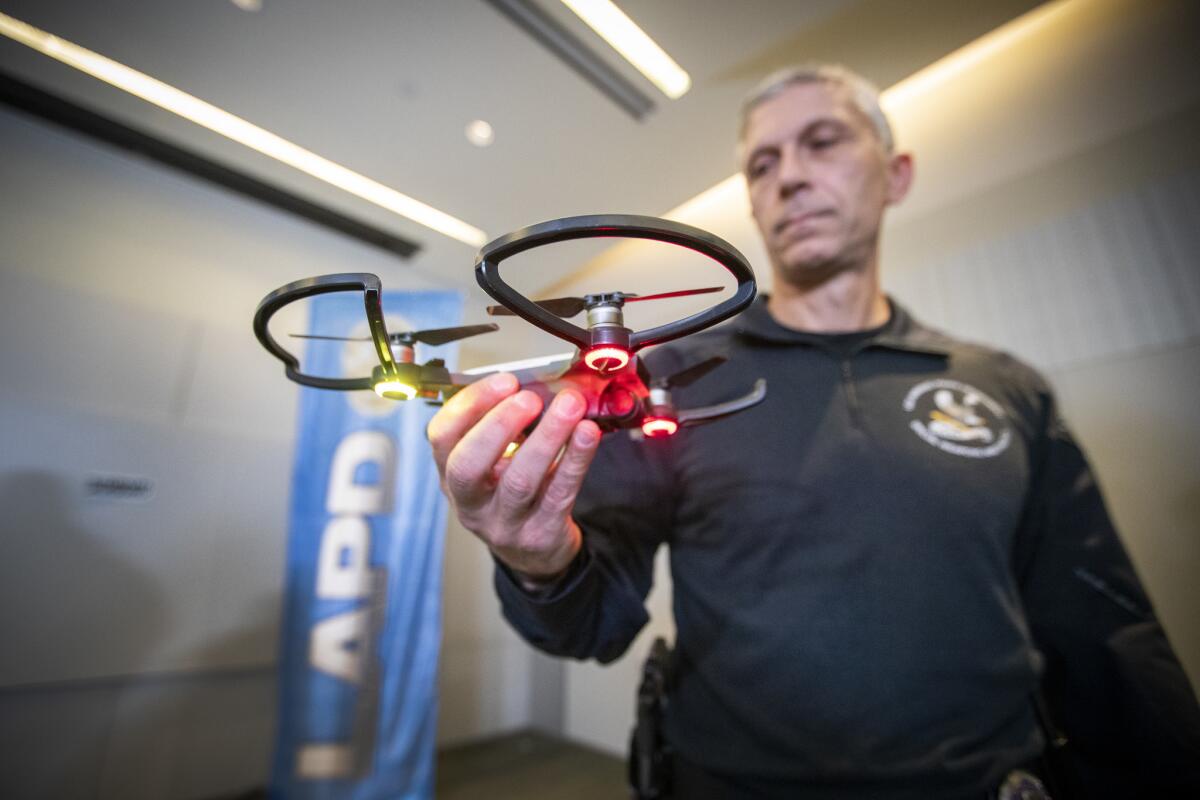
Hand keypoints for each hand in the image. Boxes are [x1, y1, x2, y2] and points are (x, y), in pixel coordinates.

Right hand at [427, 373, 601, 579]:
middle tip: (530, 398)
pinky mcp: (540, 534)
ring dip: (546, 437)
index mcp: (451, 475)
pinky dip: (575, 459)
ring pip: (519, 480)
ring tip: (570, 405)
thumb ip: (506, 428)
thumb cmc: (513, 493)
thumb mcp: (494, 465)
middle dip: (498, 425)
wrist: (535, 553)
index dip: (470, 405)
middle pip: (468, 465)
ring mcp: (503, 523)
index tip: (505, 381)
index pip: (442, 437)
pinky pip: (559, 493)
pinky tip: (588, 433)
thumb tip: (541, 383)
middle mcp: (470, 502)